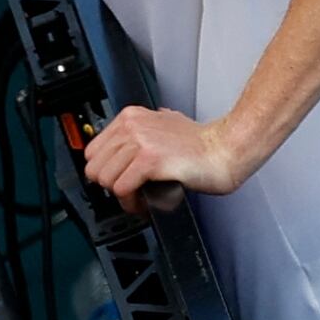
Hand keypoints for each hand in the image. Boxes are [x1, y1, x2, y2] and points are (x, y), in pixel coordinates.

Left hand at [81, 106, 251, 214]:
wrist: (226, 150)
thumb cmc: (202, 143)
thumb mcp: (165, 125)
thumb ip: (144, 131)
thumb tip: (126, 148)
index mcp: (131, 117)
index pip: (93, 151)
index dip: (105, 172)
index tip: (118, 182)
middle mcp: (132, 126)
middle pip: (95, 167)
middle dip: (111, 187)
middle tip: (130, 195)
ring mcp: (140, 142)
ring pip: (105, 180)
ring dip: (122, 197)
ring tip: (139, 200)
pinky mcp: (149, 160)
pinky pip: (122, 188)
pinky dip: (131, 202)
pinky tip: (145, 203)